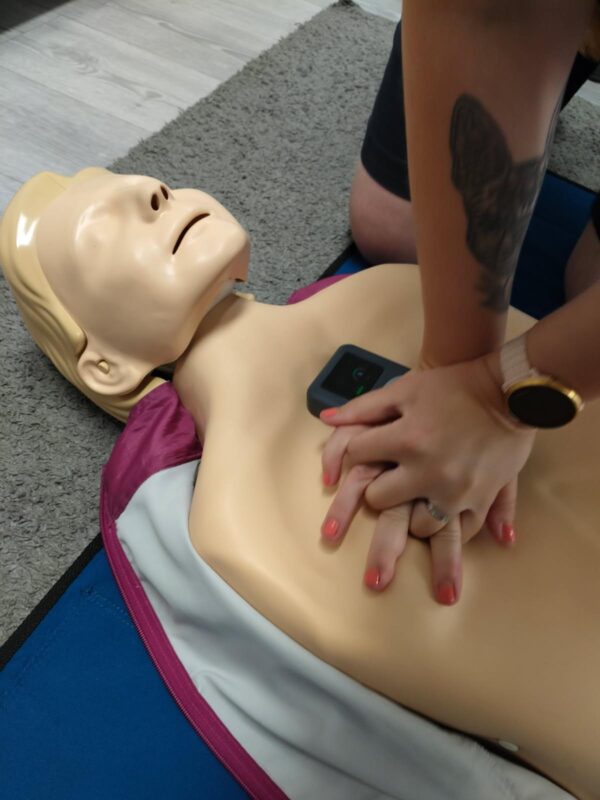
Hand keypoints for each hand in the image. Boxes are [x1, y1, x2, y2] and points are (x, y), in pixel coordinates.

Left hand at [320, 353, 535, 600]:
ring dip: (412, 515)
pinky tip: (444, 518)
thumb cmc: (454, 387)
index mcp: (406, 439)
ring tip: (417, 500)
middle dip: (378, 490)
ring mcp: (456, 491)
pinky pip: (461, 531)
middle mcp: (428, 471)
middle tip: (389, 480)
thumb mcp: (405, 389)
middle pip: (379, 499)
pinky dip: (450, 527)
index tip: (366, 450)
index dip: (357, 451)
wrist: (509, 392)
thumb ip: (363, 407)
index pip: (357, 456)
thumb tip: (325, 419)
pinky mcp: (482, 500)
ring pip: (418, 526)